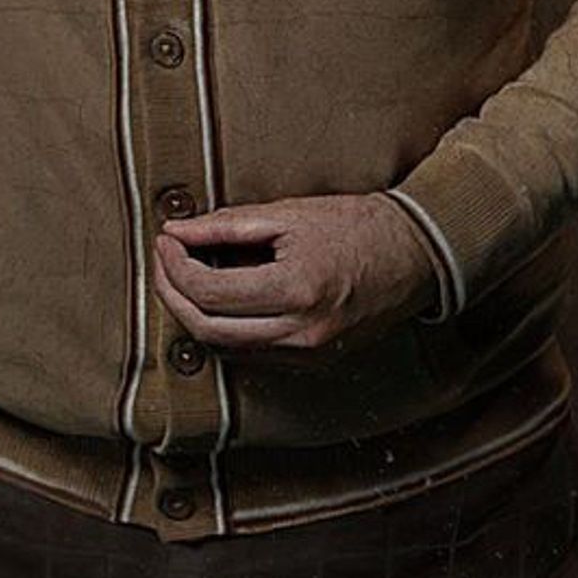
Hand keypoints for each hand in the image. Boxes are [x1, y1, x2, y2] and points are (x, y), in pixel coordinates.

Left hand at [152, 193, 439, 358]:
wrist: (413, 254)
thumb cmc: (354, 224)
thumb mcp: (289, 213)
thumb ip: (227, 225)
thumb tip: (175, 232)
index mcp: (295, 290)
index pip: (208, 292)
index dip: (174, 266)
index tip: (165, 240)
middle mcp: (300, 333)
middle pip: (208, 330)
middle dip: (173, 294)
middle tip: (163, 260)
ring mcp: (307, 355)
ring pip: (225, 348)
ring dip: (195, 314)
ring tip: (185, 275)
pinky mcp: (312, 363)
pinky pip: (251, 353)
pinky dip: (225, 327)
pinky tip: (220, 297)